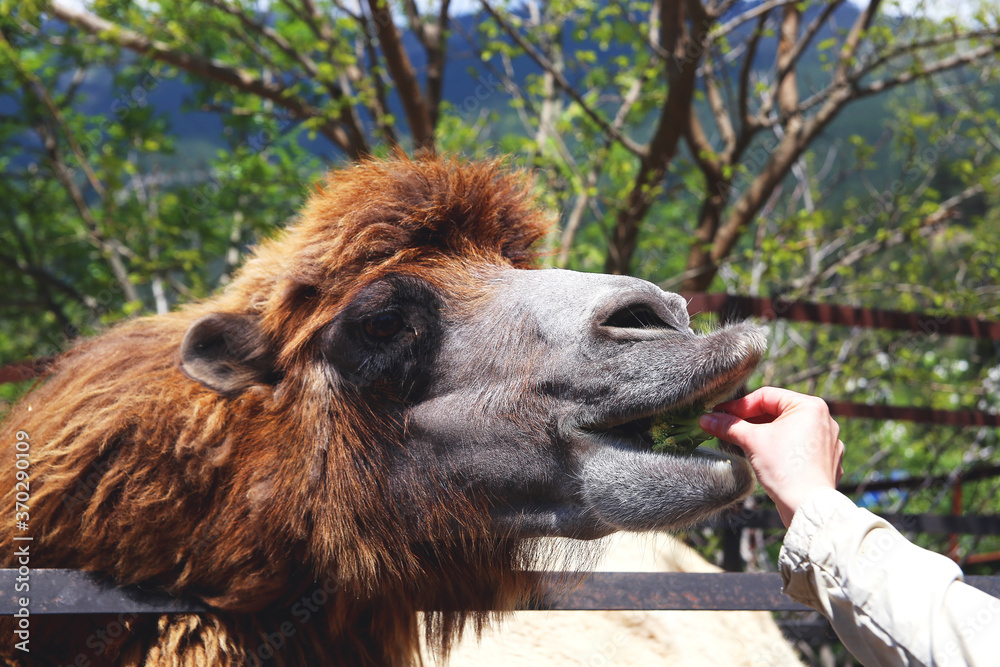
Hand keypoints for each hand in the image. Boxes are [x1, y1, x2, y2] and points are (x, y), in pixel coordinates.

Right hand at [699, 387, 844, 527]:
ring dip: (764, 433)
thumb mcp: (751, 441)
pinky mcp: (827, 460)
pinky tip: (765, 457)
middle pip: (777, 412)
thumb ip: (728, 426)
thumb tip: (706, 419)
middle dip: (750, 420)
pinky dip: (780, 448)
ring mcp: (828, 441)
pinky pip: (798, 446)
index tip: (719, 413)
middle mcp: (824, 419)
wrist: (807, 508)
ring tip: (743, 442)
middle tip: (727, 427)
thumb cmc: (785, 470)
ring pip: (787, 429)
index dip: (738, 405)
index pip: (766, 396)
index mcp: (810, 406)